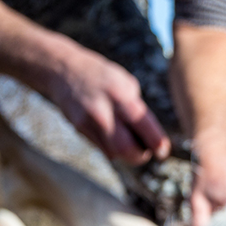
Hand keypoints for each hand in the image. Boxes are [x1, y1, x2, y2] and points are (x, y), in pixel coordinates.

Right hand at [47, 45, 170, 165]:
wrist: (63, 69)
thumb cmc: (103, 77)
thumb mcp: (126, 84)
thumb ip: (138, 109)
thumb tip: (151, 137)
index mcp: (121, 95)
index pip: (143, 126)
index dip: (157, 143)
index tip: (162, 151)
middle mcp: (104, 109)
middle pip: (126, 148)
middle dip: (141, 156)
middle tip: (146, 151)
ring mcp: (89, 120)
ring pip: (114, 152)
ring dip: (127, 154)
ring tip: (131, 143)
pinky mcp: (79, 128)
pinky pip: (102, 148)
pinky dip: (113, 148)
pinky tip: (114, 135)